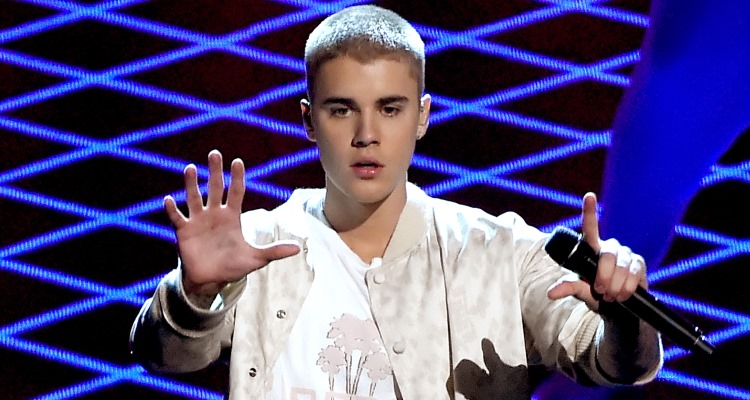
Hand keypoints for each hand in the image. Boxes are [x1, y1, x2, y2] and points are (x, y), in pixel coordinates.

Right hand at [164, 150, 299, 295]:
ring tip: (190, 168)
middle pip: (215, 188)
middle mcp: (214, 214)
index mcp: (231, 217)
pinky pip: (177, 218)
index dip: (237, 178)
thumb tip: (299, 248)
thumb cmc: (233, 265)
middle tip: (215, 154)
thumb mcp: (256, 258)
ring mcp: (198, 221)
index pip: (236, 192)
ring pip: (194, 198)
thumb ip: (275, 251)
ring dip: (191, 184)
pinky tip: (169, 199)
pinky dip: (172, 209)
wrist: (211, 280)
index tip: (237, 162)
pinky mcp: (184, 232)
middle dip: (215, 172)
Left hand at [546, 193, 646, 311]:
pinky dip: (627, 287)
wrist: (616, 308)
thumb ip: (569, 287)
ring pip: (622, 266)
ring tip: (610, 296)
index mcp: (592, 248)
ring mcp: (626, 254)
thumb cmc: (594, 293)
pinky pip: (635, 273)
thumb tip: (550, 293)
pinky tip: (623, 295)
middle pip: (607, 255)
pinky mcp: (639, 264)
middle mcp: (610, 247)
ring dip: (615, 285)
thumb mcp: (580, 290)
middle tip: (600, 291)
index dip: (590, 211)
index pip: (591, 227)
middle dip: (604, 276)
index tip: (589, 196)